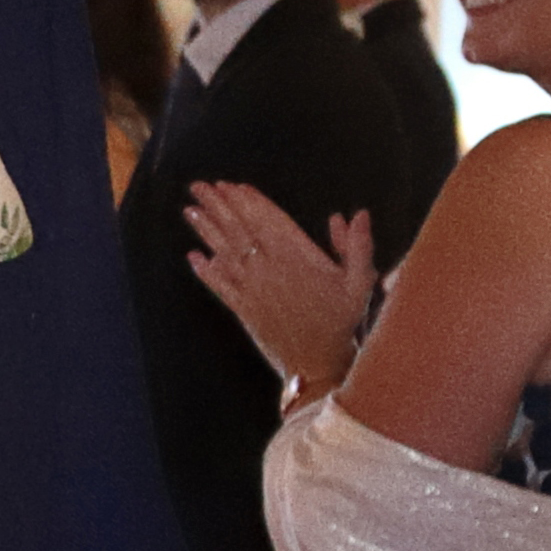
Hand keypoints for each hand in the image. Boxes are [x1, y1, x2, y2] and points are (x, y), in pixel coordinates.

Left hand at [185, 180, 374, 398]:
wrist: (317, 364)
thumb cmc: (342, 322)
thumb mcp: (360, 282)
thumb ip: (358, 247)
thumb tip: (357, 215)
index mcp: (297, 258)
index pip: (268, 221)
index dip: (248, 202)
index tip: (231, 186)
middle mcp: (270, 269)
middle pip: (240, 230)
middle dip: (218, 206)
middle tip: (199, 187)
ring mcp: (253, 290)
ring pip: (225, 253)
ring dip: (206, 231)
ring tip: (190, 210)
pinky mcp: (244, 310)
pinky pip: (220, 286)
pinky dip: (205, 272)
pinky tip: (193, 257)